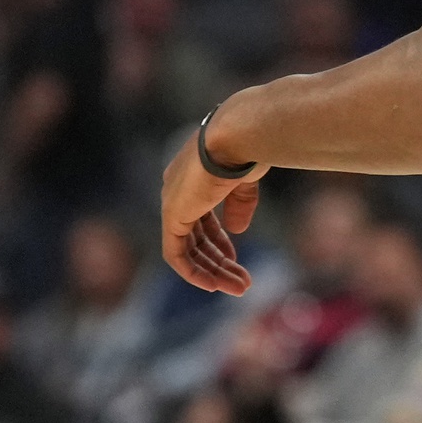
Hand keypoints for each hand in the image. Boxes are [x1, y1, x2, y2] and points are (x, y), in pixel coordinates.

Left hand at [160, 113, 266, 295]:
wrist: (238, 134)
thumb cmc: (248, 147)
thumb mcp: (246, 179)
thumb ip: (239, 204)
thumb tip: (237, 230)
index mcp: (193, 176)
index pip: (200, 217)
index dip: (218, 240)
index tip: (234, 256)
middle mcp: (177, 190)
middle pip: (195, 236)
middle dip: (219, 261)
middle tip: (242, 282)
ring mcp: (173, 202)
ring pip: (188, 249)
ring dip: (213, 271)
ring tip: (239, 288)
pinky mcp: (173, 214)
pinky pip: (177, 254)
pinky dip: (194, 272)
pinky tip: (214, 284)